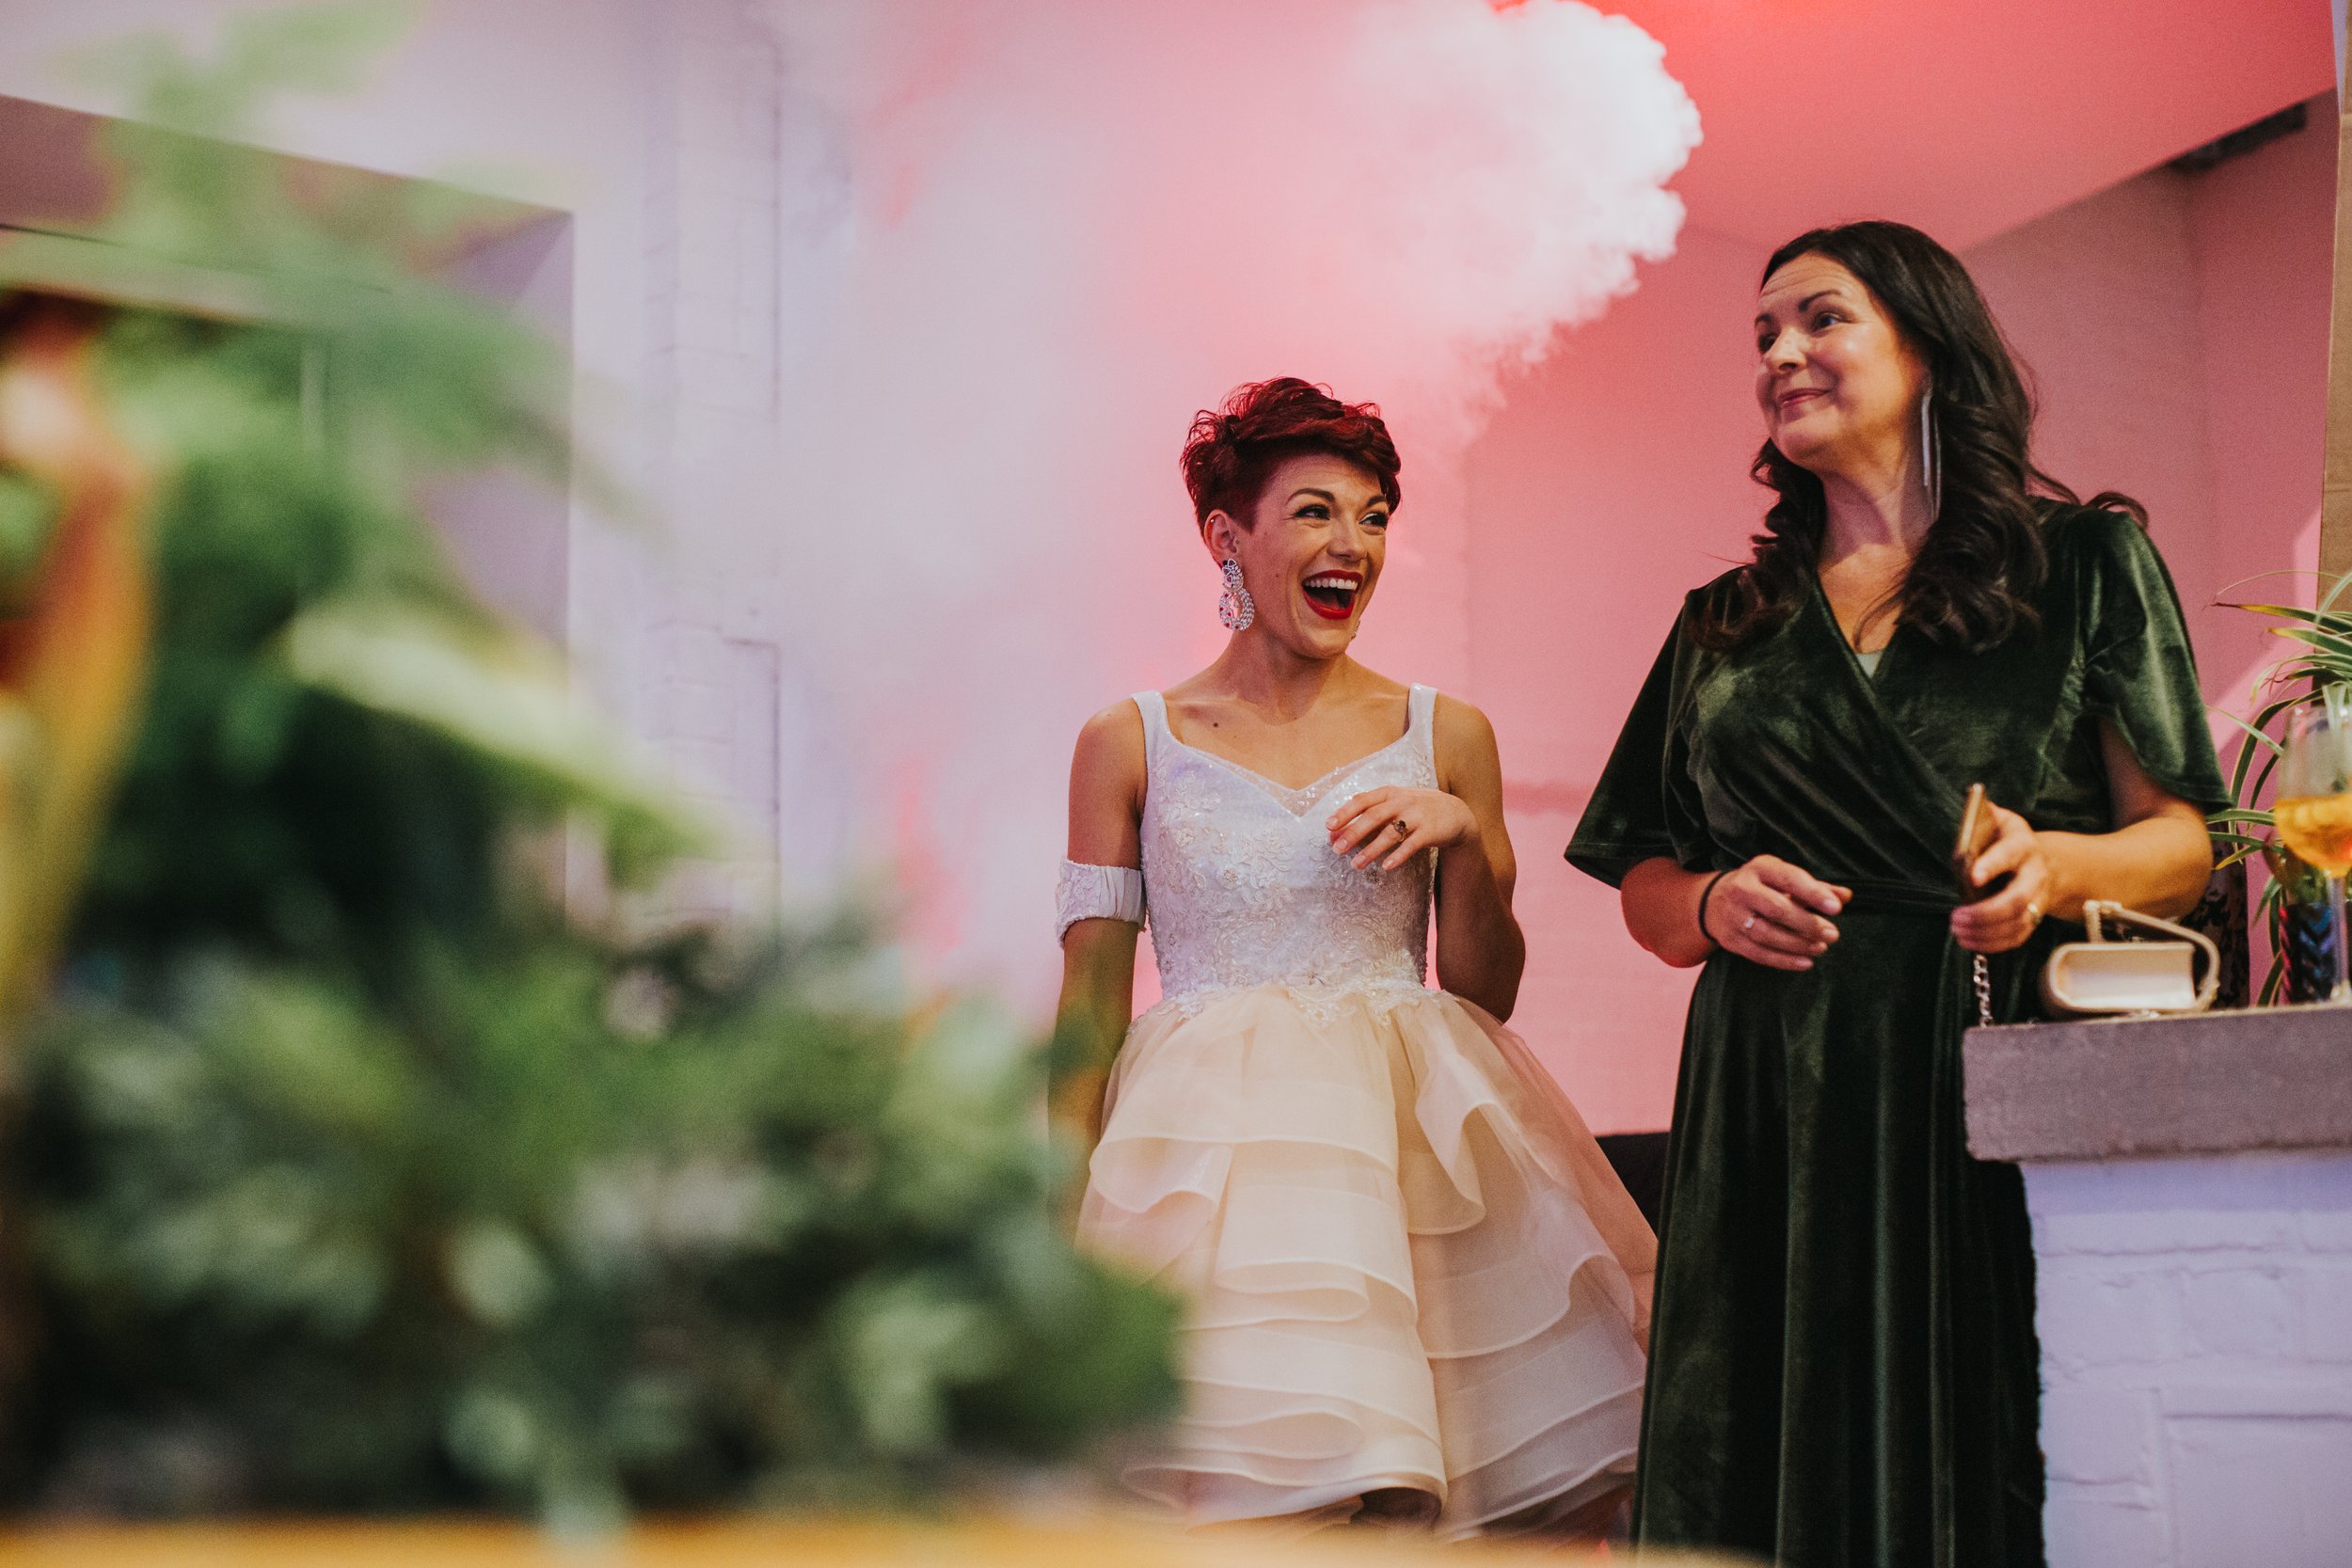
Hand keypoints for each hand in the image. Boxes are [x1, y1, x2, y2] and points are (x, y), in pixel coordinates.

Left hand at [1326, 786, 1477, 871]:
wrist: (1455, 813)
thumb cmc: (1414, 810)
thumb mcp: (1392, 806)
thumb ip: (1365, 817)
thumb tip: (1333, 833)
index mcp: (1389, 793)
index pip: (1362, 800)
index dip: (1345, 813)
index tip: (1329, 826)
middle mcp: (1402, 802)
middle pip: (1374, 817)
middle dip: (1354, 833)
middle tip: (1337, 849)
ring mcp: (1417, 816)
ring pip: (1391, 833)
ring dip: (1372, 850)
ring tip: (1356, 865)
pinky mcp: (1430, 832)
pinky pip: (1412, 845)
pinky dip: (1399, 855)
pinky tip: (1386, 866)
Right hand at [1705, 855, 1848, 970]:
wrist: (1713, 901)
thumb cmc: (1761, 887)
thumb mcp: (1783, 878)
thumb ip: (1815, 887)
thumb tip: (1846, 896)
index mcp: (1759, 869)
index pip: (1789, 879)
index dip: (1813, 893)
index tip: (1836, 908)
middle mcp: (1742, 889)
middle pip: (1777, 909)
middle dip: (1808, 924)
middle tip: (1833, 934)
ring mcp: (1733, 915)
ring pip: (1767, 934)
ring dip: (1798, 944)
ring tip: (1821, 947)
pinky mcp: (1730, 939)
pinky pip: (1759, 954)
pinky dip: (1784, 961)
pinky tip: (1805, 962)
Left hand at [1951, 803, 2052, 953]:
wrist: (2047, 863)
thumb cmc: (2011, 841)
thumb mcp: (2003, 822)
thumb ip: (1987, 815)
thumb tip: (1977, 809)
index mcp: (2022, 846)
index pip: (2009, 854)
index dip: (1992, 865)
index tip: (1973, 876)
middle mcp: (2035, 875)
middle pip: (2017, 899)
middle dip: (1985, 912)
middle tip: (1957, 916)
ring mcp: (2037, 900)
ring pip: (2018, 923)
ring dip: (1986, 932)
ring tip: (1958, 930)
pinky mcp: (2033, 919)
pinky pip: (2018, 937)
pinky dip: (1993, 944)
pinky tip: (1969, 941)